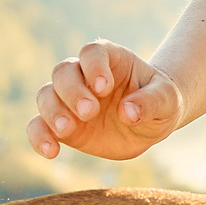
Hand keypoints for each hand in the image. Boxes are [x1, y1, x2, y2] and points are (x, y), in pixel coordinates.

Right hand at [24, 40, 184, 160]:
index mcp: (110, 60)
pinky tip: (51, 151)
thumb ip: (151, 102)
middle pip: (63, 72)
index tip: (103, 87)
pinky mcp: (62, 124)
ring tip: (66, 129)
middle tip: (89, 112)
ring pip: (46, 95)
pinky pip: (38, 126)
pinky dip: (39, 136)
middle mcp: (84, 75)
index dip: (94, 66)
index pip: (92, 52)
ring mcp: (69, 99)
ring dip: (52, 111)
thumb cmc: (160, 102)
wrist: (150, 123)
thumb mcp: (167, 100)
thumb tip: (127, 112)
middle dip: (72, 91)